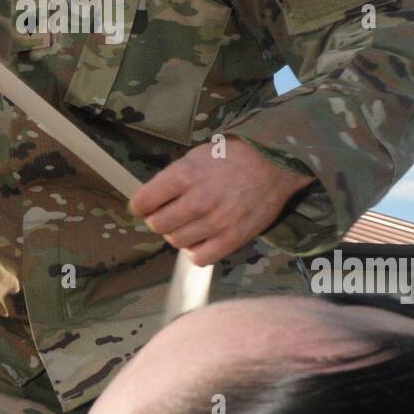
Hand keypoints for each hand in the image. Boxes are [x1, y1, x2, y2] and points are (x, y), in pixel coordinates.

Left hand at [127, 136, 313, 266]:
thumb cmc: (233, 156)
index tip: (142, 207)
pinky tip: (200, 240)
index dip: (139, 206)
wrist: (274, 164)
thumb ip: (175, 177)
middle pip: (158, 224)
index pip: (144, 201)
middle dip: (157, 220)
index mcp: (185, 175)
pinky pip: (200, 258)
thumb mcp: (197, 155)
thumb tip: (154, 198)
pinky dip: (195, 252)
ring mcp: (215, 222)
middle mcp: (197, 200)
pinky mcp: (233, 238)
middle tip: (167, 215)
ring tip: (187, 225)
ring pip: (176, 241)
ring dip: (176, 235)